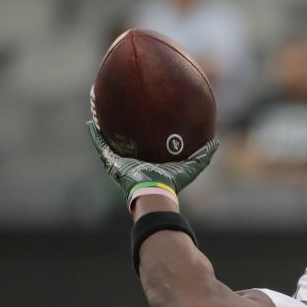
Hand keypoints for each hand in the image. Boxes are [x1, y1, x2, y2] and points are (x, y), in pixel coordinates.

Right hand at [86, 120, 218, 200]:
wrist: (154, 192)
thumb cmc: (171, 183)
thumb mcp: (191, 167)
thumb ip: (203, 155)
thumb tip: (216, 143)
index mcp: (150, 162)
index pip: (146, 147)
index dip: (145, 137)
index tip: (145, 122)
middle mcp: (134, 162)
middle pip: (126, 143)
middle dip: (123, 132)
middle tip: (121, 115)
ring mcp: (121, 162)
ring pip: (109, 143)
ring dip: (103, 130)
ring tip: (97, 114)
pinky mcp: (111, 162)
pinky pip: (101, 146)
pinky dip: (94, 135)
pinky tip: (90, 123)